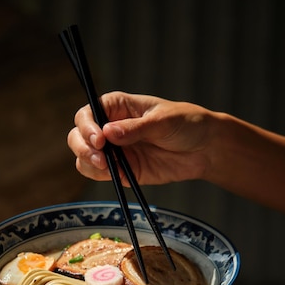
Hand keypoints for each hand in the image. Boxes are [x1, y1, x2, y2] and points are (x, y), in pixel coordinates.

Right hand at [67, 91, 215, 185]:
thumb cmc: (186, 123)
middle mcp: (110, 128)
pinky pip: (101, 175)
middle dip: (83, 147)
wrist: (205, 149)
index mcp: (117, 107)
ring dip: (89, 164)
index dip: (87, 126)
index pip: (88, 113)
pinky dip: (103, 177)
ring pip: (85, 158)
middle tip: (100, 157)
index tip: (98, 139)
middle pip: (79, 136)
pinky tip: (118, 175)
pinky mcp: (123, 170)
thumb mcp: (162, 121)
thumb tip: (108, 133)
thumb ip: (135, 129)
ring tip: (108, 168)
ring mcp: (115, 151)